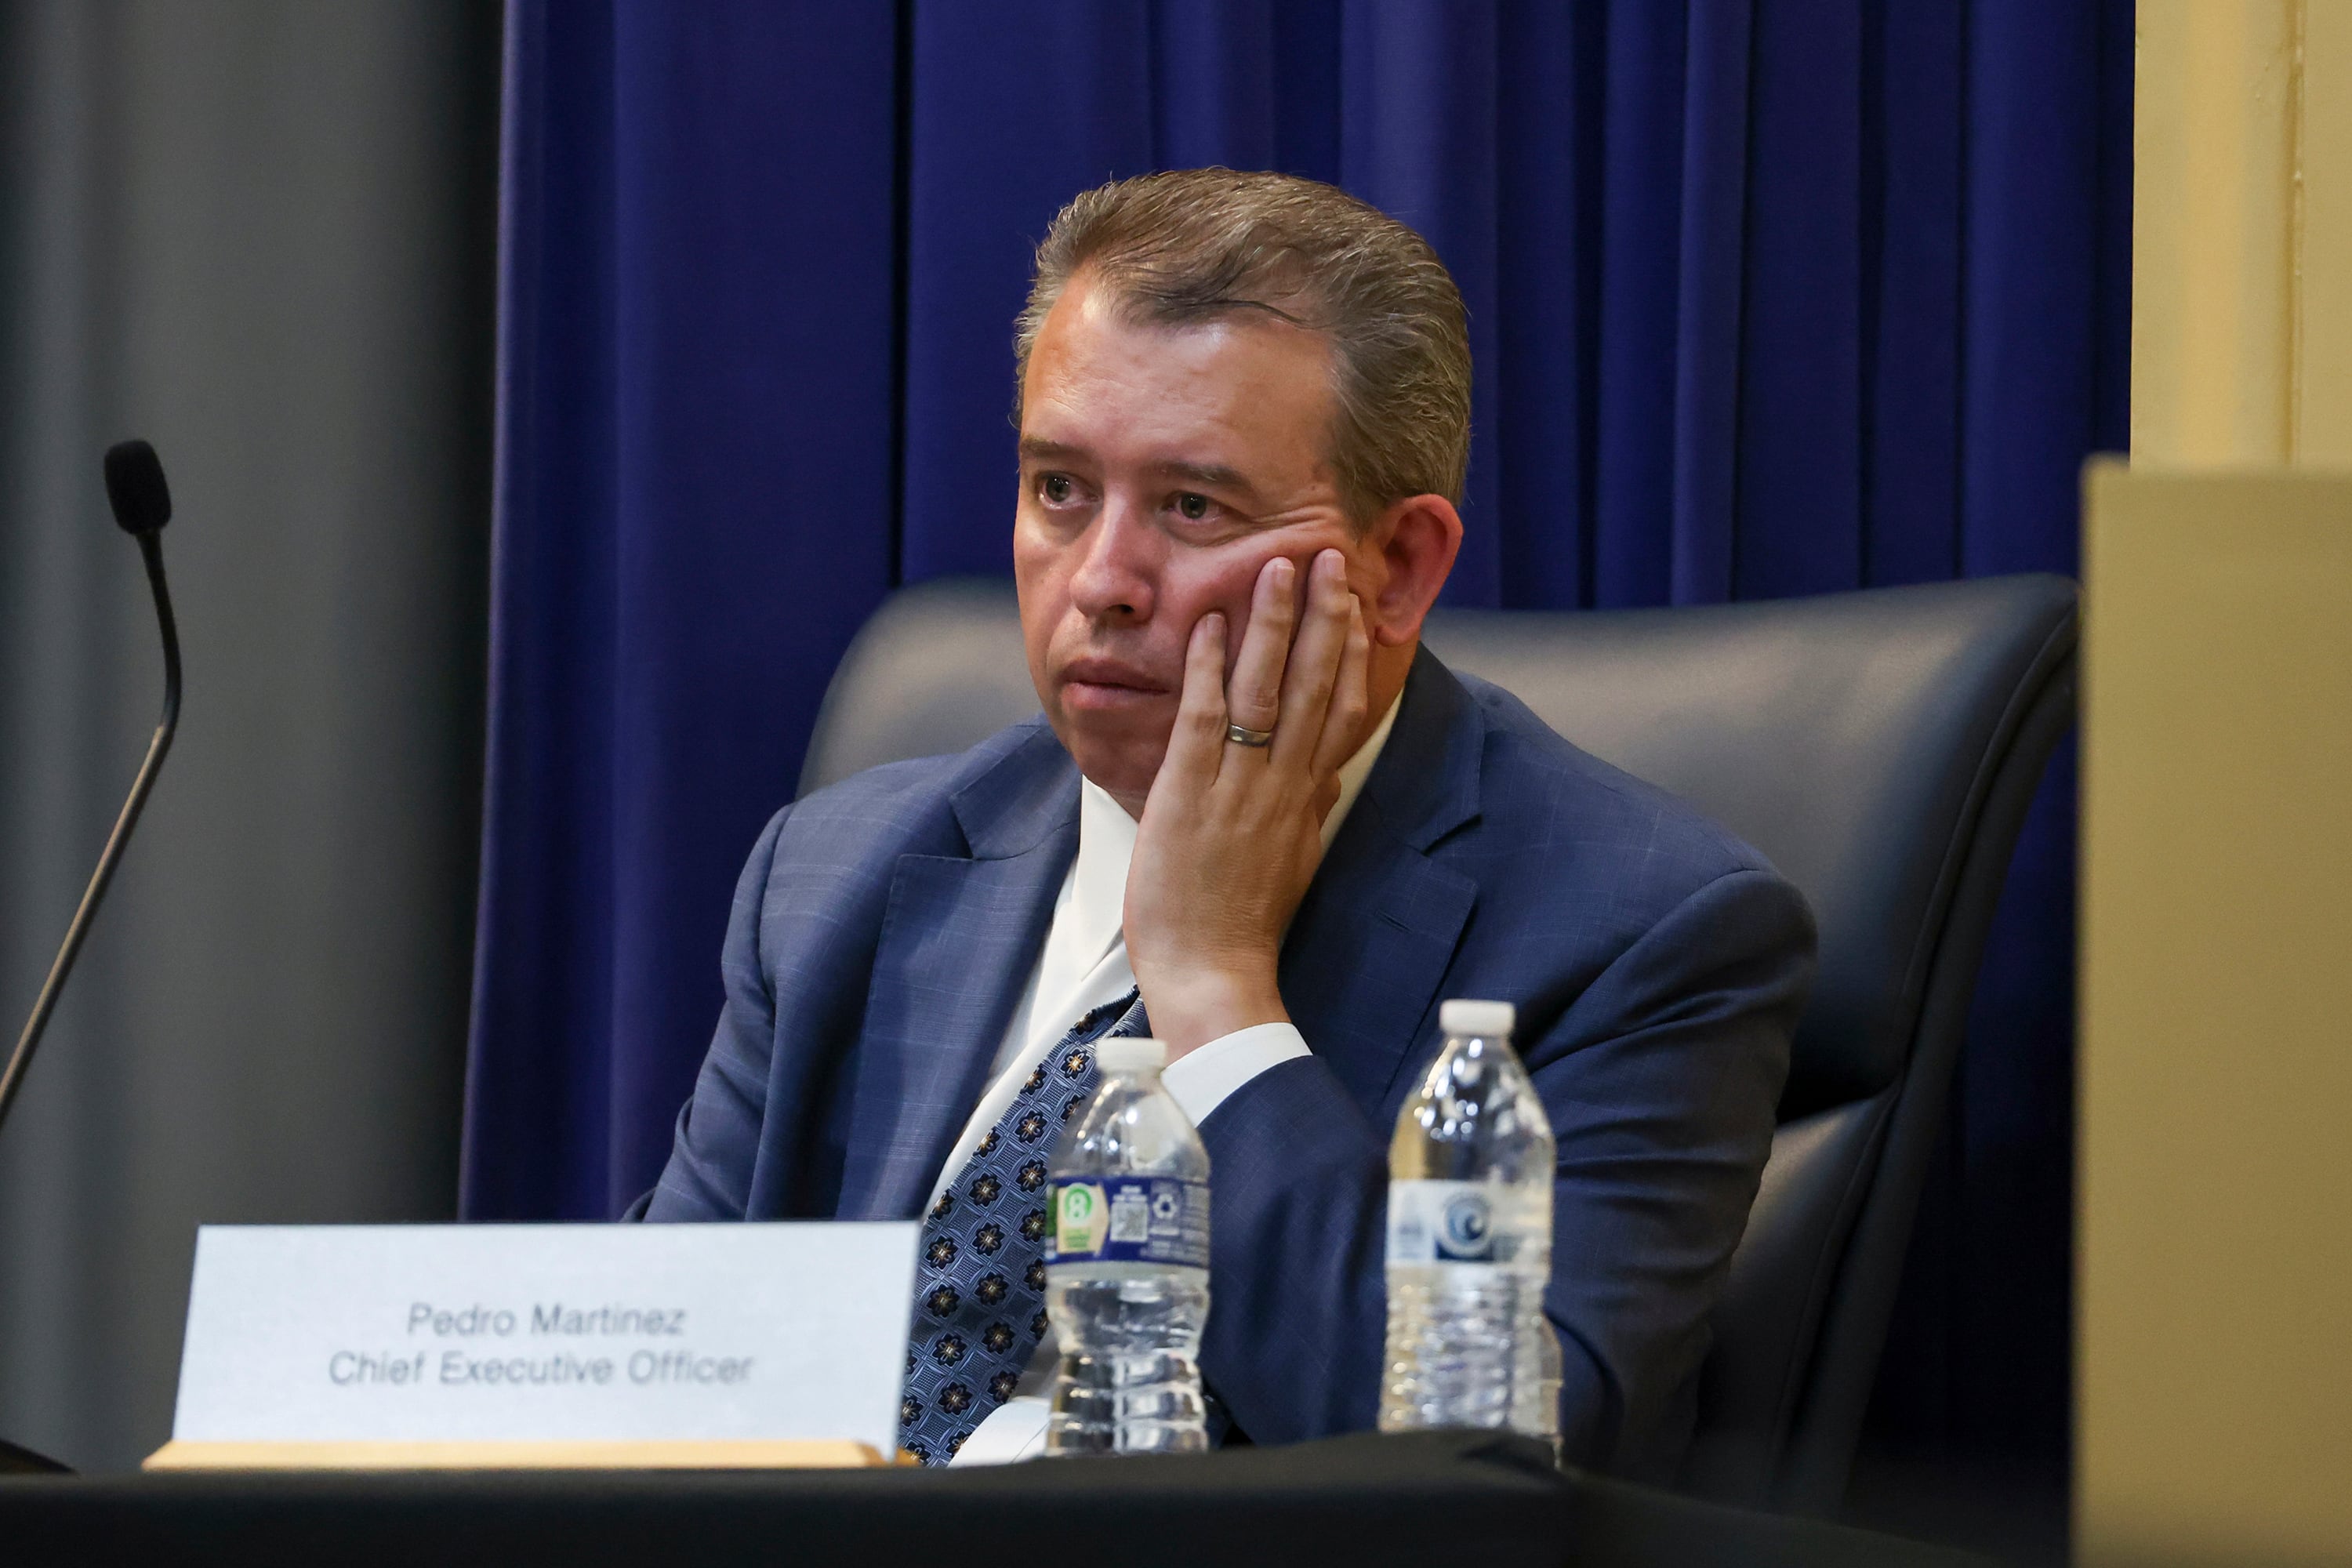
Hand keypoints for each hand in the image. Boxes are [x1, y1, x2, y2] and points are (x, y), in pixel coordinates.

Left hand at [1123, 549, 1371, 1058]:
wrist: (1215, 975)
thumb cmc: (1245, 926)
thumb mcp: (1291, 862)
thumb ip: (1307, 811)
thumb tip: (1323, 779)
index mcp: (1305, 798)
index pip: (1342, 709)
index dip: (1352, 649)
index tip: (1357, 602)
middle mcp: (1282, 784)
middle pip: (1314, 685)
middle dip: (1323, 615)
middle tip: (1331, 556)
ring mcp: (1238, 787)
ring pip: (1266, 690)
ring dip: (1273, 624)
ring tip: (1278, 566)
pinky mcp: (1190, 796)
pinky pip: (1206, 720)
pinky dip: (1209, 669)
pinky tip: (1210, 625)